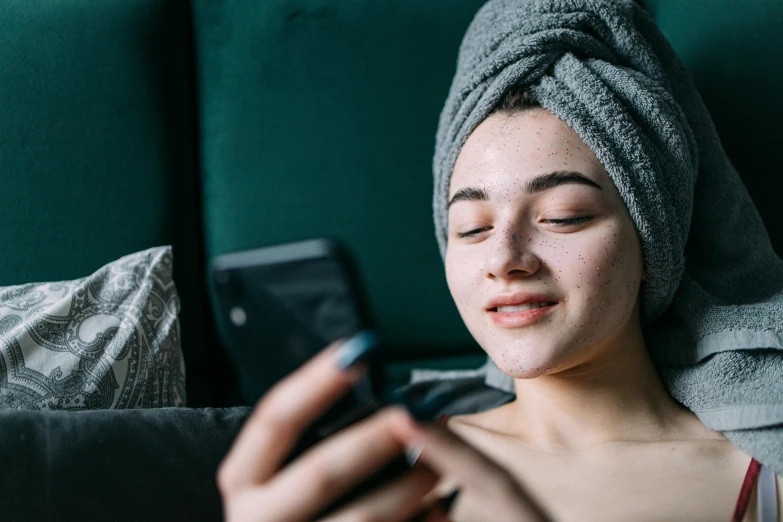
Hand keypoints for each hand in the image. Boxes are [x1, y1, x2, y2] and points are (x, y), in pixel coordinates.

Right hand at [217, 336, 550, 521]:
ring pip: (361, 519)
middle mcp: (255, 518)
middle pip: (321, 471)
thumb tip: (378, 400)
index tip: (357, 351)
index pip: (274, 419)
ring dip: (409, 488)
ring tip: (441, 464)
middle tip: (419, 416)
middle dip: (376, 440)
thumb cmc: (288, 513)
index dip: (315, 382)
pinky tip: (437, 510)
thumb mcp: (275, 479)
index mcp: (243, 479)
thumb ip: (308, 446)